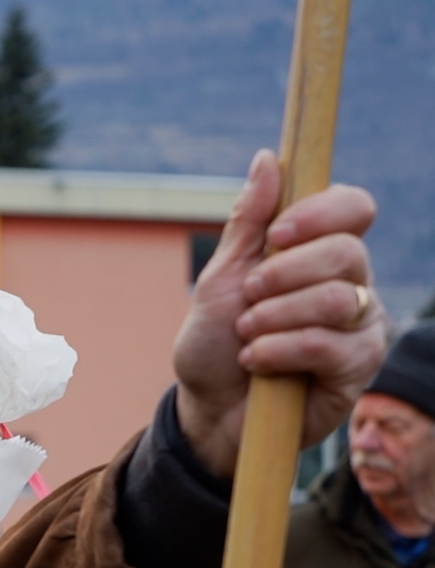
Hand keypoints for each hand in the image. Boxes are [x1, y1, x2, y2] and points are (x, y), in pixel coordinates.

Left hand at [173, 149, 384, 476]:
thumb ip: (248, 223)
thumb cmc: (216, 342)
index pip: (353, 208)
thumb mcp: (221, 279)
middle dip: (283, 274)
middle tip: (248, 298)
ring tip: (247, 335)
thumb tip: (267, 158)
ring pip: (338, 299)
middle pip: (347, 252)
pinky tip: (257, 361)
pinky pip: (331, 345)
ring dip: (276, 316)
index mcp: (320, 253)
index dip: (320, 213)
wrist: (208, 409)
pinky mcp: (358, 368)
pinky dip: (281, 349)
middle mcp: (350, 283)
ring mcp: (359, 325)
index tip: (274, 235)